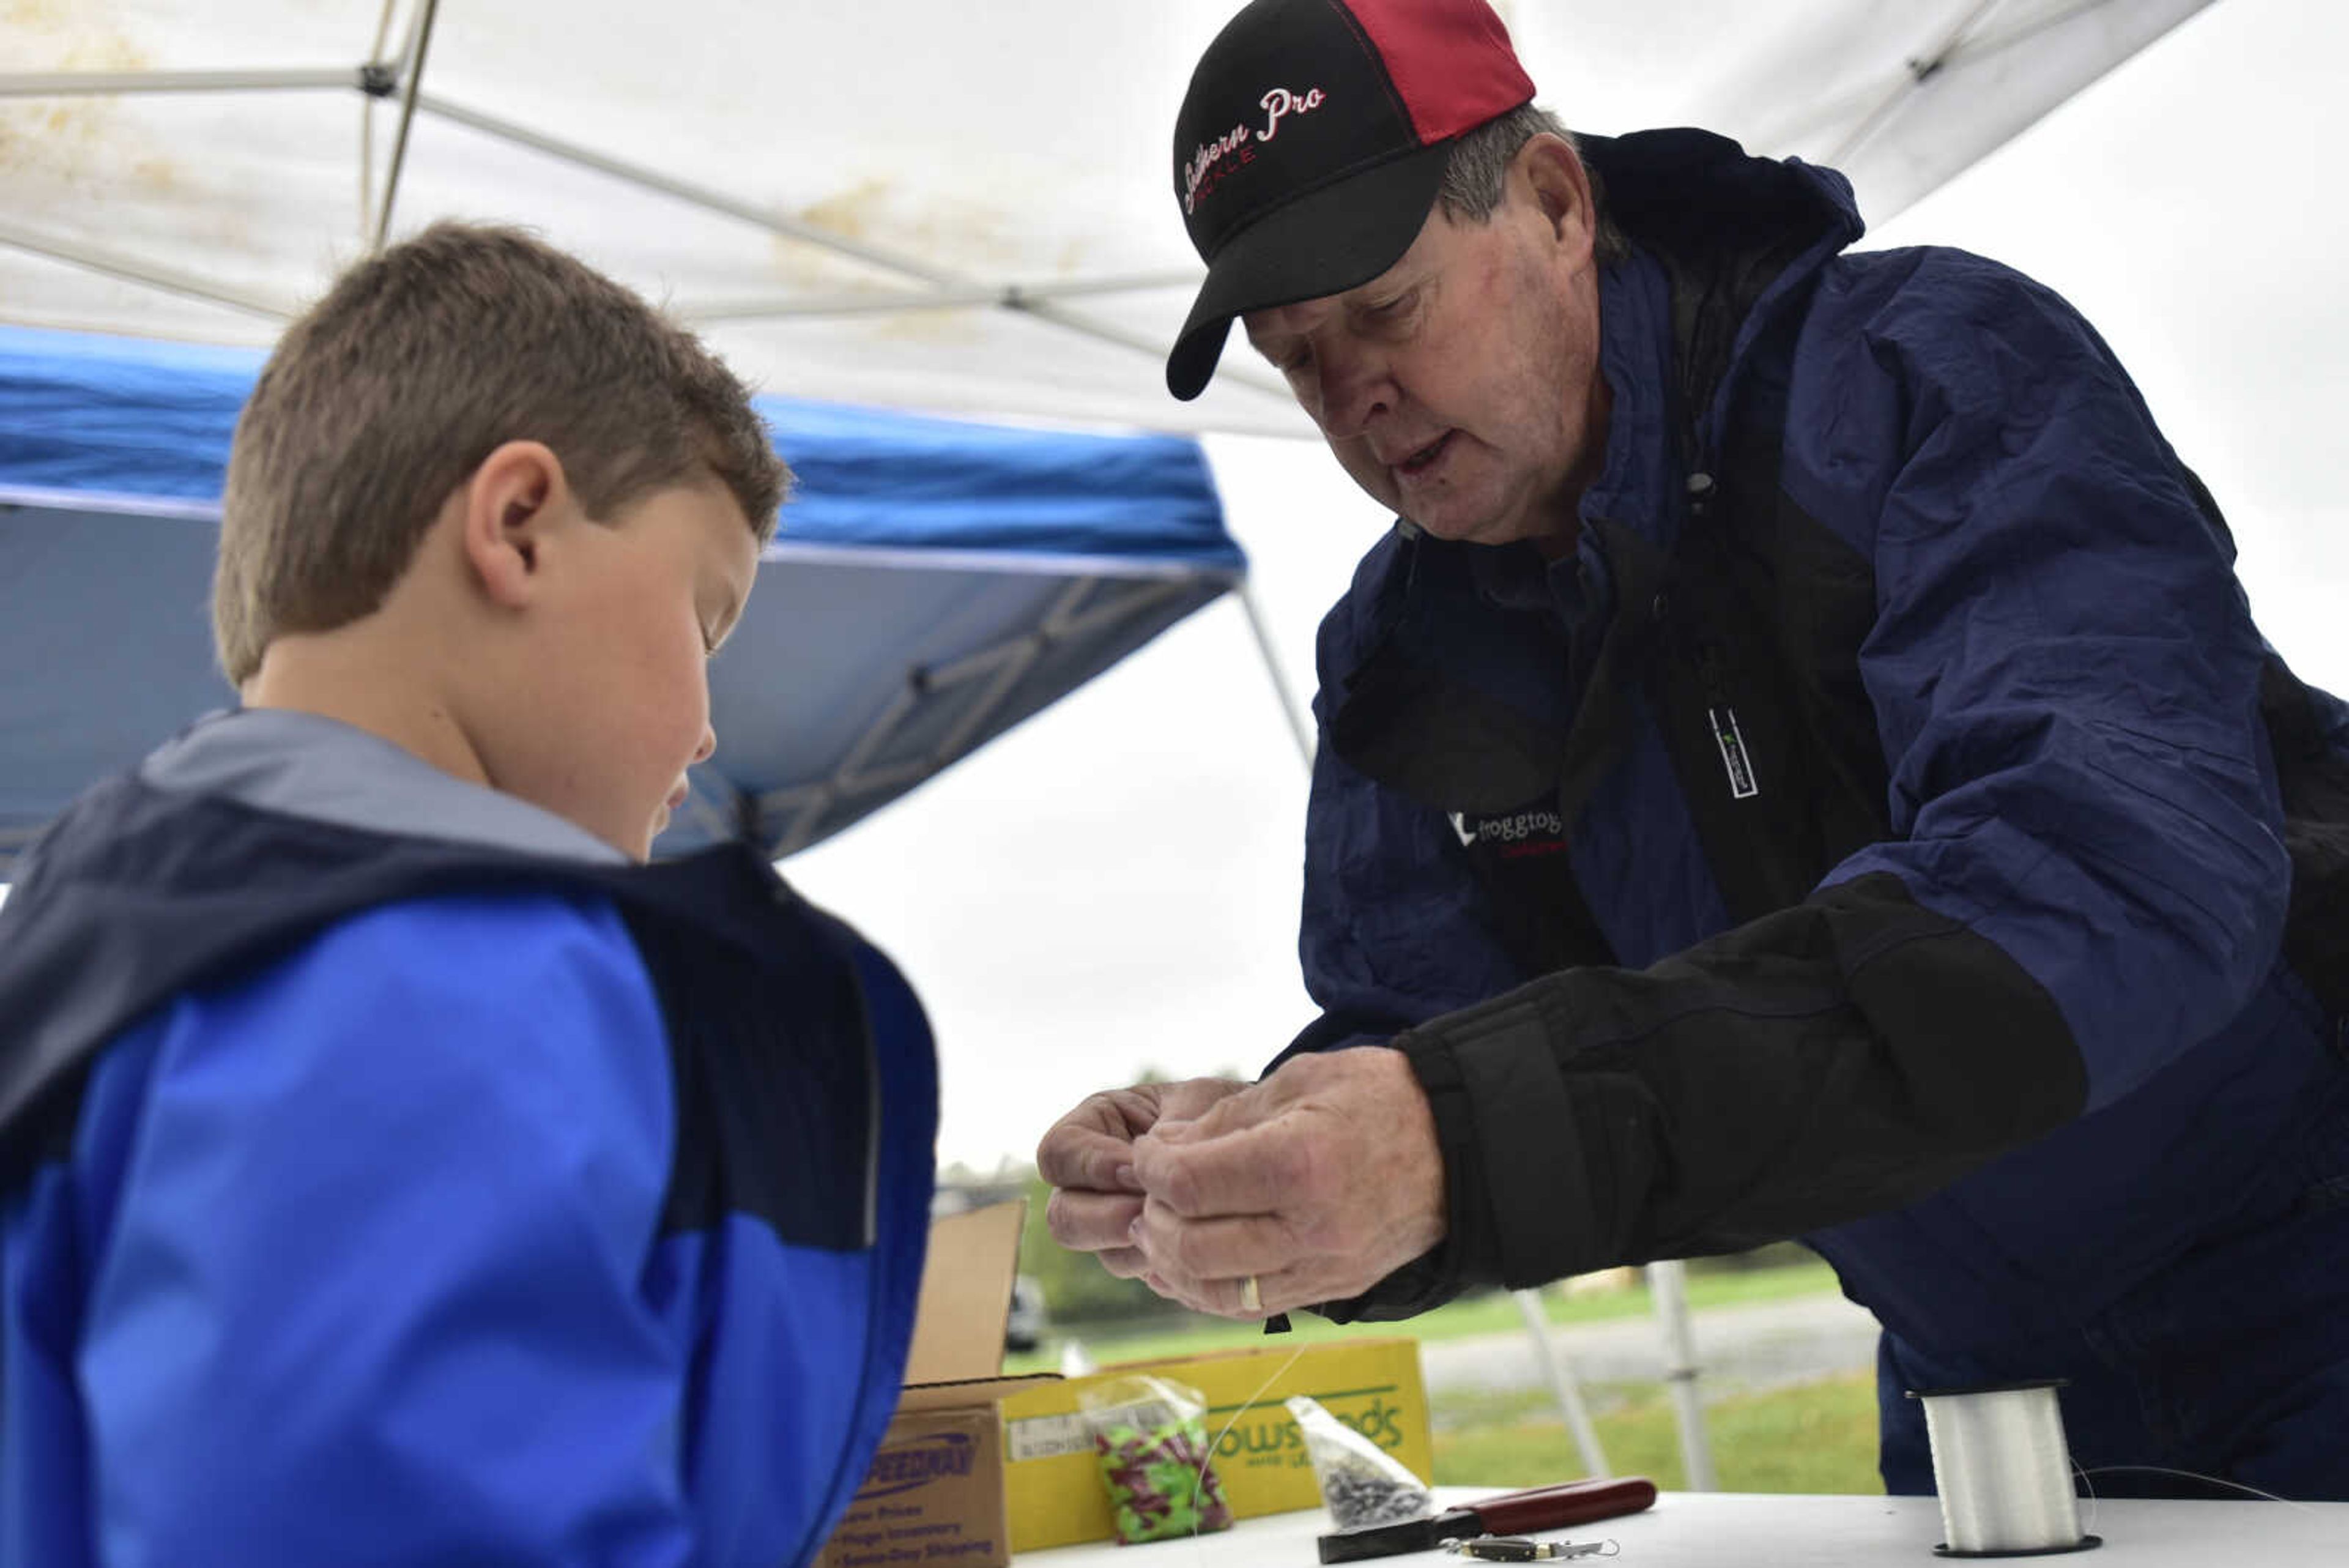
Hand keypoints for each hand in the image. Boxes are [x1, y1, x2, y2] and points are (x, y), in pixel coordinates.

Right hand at [1037, 1077, 1245, 1279]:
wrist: (1260, 1140)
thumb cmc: (1220, 1109)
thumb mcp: (1195, 1104)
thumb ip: (1166, 1133)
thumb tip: (1140, 1176)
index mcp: (1092, 1128)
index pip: (1057, 1154)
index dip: (1091, 1166)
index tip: (1137, 1169)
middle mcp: (1093, 1182)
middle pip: (1063, 1217)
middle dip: (1107, 1219)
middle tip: (1151, 1211)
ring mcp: (1117, 1224)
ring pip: (1104, 1253)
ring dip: (1143, 1243)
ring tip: (1186, 1224)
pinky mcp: (1147, 1252)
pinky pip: (1144, 1270)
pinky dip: (1168, 1261)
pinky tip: (1199, 1242)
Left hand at [1125, 1047, 1444, 1317]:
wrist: (1456, 1142)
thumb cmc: (1375, 1098)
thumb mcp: (1297, 1082)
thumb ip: (1223, 1119)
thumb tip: (1162, 1149)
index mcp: (1299, 1162)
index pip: (1190, 1183)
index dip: (1151, 1168)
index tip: (1149, 1152)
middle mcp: (1311, 1226)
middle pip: (1194, 1246)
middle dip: (1155, 1219)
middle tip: (1151, 1195)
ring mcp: (1325, 1266)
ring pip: (1217, 1292)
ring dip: (1172, 1265)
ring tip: (1160, 1232)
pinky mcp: (1334, 1288)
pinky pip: (1252, 1307)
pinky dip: (1209, 1290)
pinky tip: (1189, 1264)